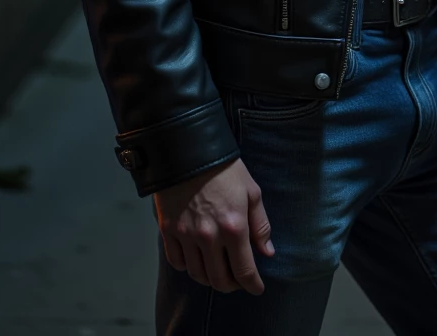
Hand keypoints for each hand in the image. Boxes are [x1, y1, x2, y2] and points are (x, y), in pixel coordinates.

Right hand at [155, 157, 273, 294]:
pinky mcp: (168, 231)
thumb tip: (268, 252)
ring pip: (198, 275)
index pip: (244, 271)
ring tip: (218, 270)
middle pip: (220, 280)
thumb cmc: (224, 169)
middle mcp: (209, 236)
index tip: (257, 288)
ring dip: (210, 278)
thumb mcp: (251, 191)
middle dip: (232, 286)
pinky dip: (188, 267)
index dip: (252, 285)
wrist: (189, 149)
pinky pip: (177, 263)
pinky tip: (197, 259)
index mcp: (234, 226)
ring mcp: (186, 235)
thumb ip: (260, 225)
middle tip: (238, 281)